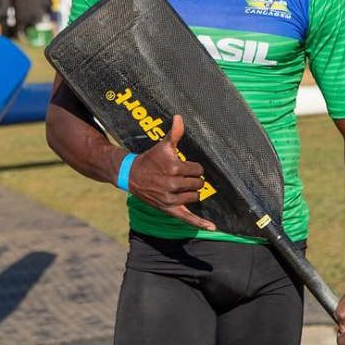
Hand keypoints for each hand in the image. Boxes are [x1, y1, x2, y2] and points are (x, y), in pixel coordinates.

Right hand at [128, 115, 215, 231]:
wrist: (132, 176)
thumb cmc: (151, 159)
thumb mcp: (163, 145)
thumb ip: (175, 133)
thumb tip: (179, 116)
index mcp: (175, 168)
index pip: (198, 170)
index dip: (194, 168)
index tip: (186, 166)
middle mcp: (174, 184)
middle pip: (198, 184)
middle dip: (193, 180)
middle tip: (182, 177)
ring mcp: (171, 199)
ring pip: (195, 197)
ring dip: (192, 193)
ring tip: (181, 187)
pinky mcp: (169, 209)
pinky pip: (187, 218)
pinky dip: (200, 223)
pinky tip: (212, 227)